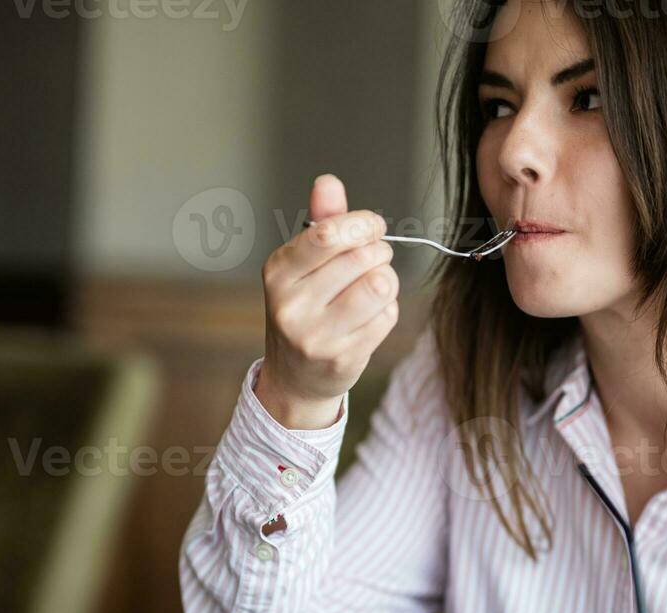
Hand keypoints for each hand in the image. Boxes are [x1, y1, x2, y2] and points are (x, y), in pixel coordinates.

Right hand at [255, 174, 399, 429]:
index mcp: (278, 272)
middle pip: (362, 258)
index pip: (328, 234)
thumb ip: (320, 222)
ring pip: (380, 286)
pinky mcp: (341, 358)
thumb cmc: (305, 308)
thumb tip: (328, 182)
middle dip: (380, 252)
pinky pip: (386, 317)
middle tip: (375, 259)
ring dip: (388, 281)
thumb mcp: (301, 264)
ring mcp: (314, 335)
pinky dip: (387, 311)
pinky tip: (370, 317)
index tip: (374, 227)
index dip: (363, 224)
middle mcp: (291, 304)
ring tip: (375, 286)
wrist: (295, 377)